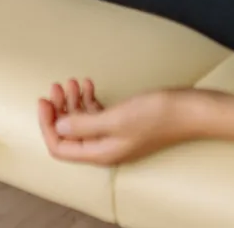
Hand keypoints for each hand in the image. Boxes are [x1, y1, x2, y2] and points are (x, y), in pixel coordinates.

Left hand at [38, 79, 191, 165]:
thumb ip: (85, 125)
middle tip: (57, 85)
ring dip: (74, 101)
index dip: (48, 125)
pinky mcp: (124, 123)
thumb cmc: (157, 115)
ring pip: (83, 121)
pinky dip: (89, 100)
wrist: (188, 111)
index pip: (61, 147)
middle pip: (70, 133)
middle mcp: (105, 147)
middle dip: (60, 109)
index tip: (44, 100)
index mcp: (101, 152)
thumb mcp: (116, 118)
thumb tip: (60, 127)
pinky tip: (89, 84)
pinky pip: (97, 114)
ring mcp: (115, 135)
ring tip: (72, 81)